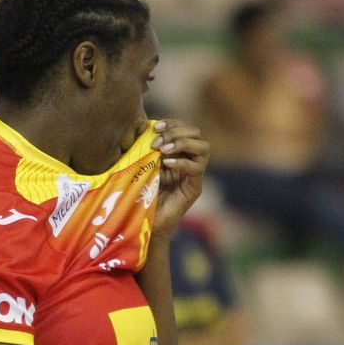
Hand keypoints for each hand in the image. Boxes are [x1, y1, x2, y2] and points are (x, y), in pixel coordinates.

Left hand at [149, 118, 207, 238]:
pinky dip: (182, 163)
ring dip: (182, 144)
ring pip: (204, 147)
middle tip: (157, 142)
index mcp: (177, 152)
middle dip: (176, 132)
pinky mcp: (194, 188)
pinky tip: (167, 164)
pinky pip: (197, 169)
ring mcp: (194, 174)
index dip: (172, 123)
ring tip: (164, 151)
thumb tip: (142, 125)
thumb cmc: (139, 192)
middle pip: (196, 133)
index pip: (184, 127)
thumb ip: (145, 147)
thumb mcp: (141, 163)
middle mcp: (189, 160)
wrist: (143, 221)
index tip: (155, 127)